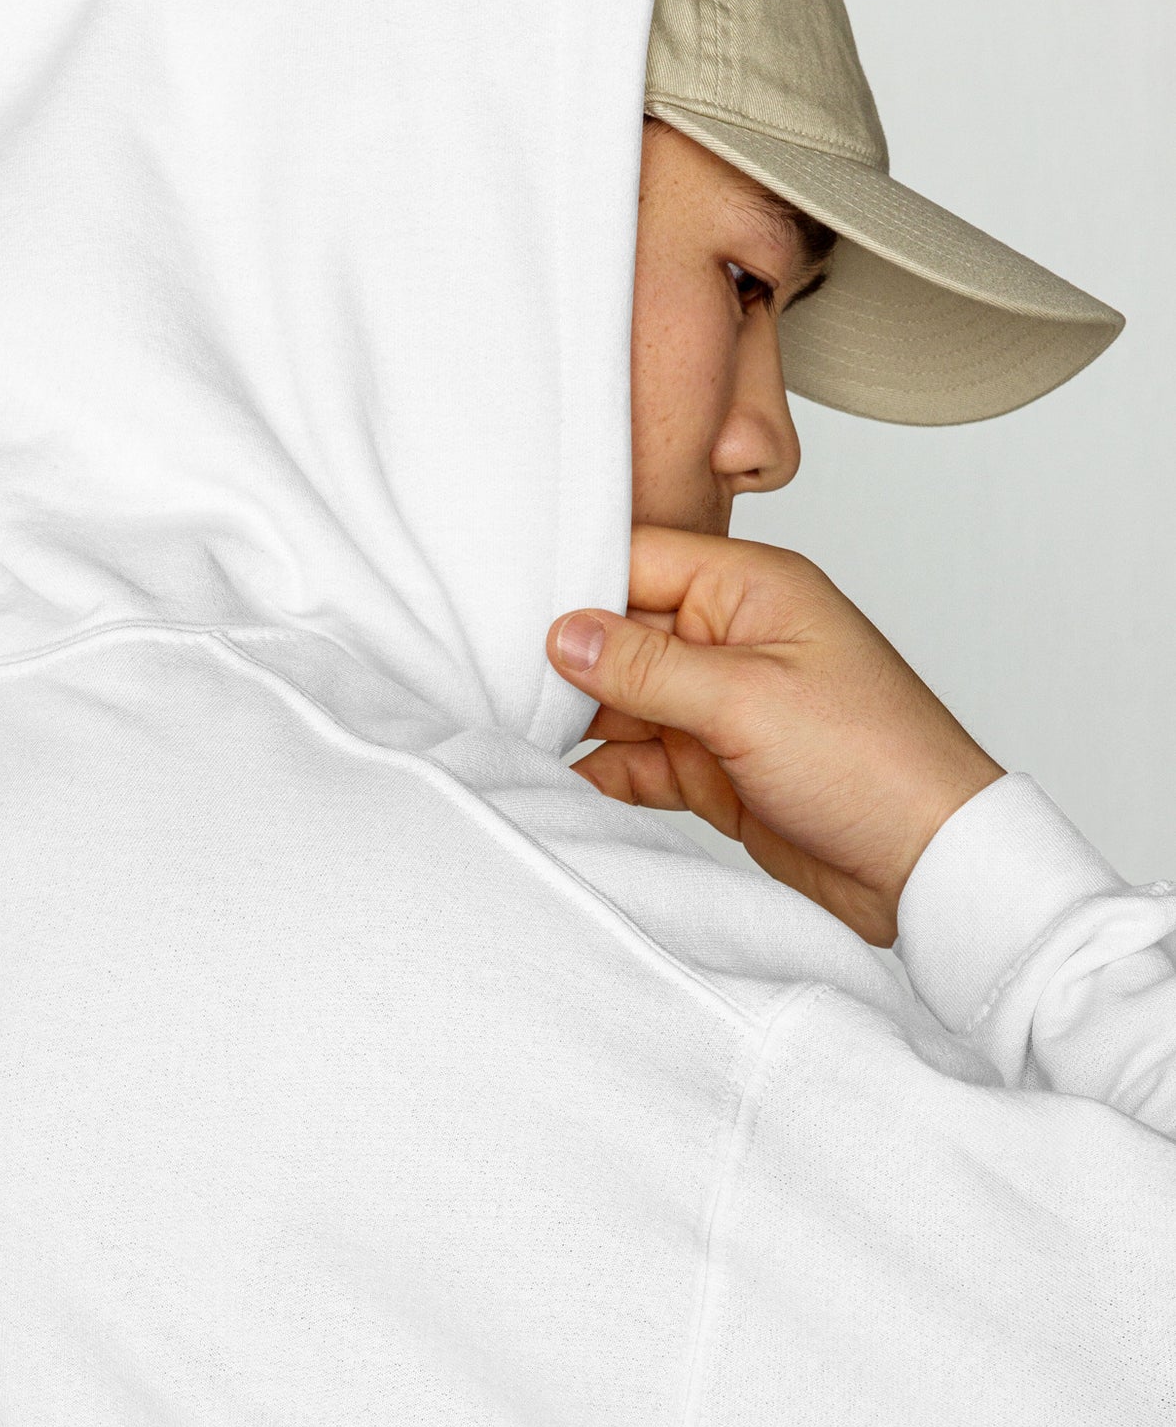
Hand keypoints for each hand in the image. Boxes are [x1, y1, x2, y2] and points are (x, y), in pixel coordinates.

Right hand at [546, 525, 1006, 947]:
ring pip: (620, 700)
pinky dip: (602, 771)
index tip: (509, 614)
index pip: (641, 559)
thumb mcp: (745, 700)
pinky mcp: (712, 767)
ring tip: (521, 737)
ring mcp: (720, 706)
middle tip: (501, 685)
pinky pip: (636, 758)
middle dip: (566, 662)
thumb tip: (564, 633)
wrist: (924, 867)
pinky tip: (565, 781)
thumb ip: (646, 665)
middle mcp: (732, 639)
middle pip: (620, 632)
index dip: (576, 583)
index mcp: (753, 591)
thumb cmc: (875, 763)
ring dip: (577, 722)